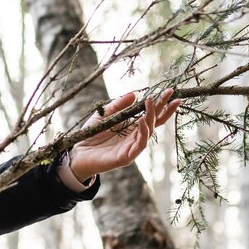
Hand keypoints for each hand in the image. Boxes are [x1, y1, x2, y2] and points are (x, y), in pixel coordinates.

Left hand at [64, 89, 180, 184]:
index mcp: (133, 127)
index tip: (170, 90)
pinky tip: (141, 120)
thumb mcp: (104, 114)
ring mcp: (132, 148)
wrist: (77, 153)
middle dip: (163, 108)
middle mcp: (136, 137)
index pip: (152, 115)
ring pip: (148, 132)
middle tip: (170, 93)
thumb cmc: (91, 134)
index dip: (161, 104)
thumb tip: (134, 94)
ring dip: (151, 117)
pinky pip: (139, 145)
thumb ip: (119, 105)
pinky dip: (143, 133)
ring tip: (151, 102)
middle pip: (155, 122)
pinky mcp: (126, 157)